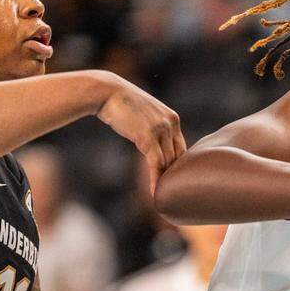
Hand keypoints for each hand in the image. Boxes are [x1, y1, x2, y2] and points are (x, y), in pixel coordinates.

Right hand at [96, 78, 185, 192]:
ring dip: (164, 182)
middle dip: (173, 177)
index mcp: (173, 119)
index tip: (174, 181)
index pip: (181, 148)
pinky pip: (156, 163)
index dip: (178, 166)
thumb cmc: (122, 105)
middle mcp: (171, 123)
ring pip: (167, 162)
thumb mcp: (145, 116)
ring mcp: (161, 129)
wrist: (107, 92)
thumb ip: (154, 129)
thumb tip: (153, 146)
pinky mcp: (148, 136)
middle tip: (172, 195)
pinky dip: (155, 180)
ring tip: (163, 198)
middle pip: (177, 157)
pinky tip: (154, 193)